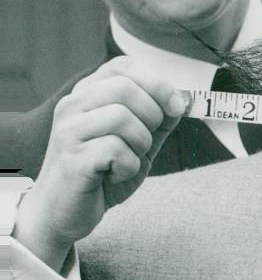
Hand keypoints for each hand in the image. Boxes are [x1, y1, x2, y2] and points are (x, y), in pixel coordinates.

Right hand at [13, 57, 188, 269]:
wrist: (63, 213)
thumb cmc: (100, 175)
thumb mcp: (136, 142)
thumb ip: (157, 120)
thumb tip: (182, 100)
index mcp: (87, 94)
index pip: (124, 66)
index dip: (157, 83)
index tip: (176, 106)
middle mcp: (72, 105)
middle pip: (125, 87)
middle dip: (151, 115)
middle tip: (145, 143)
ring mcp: (68, 131)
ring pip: (122, 118)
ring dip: (139, 145)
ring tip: (126, 161)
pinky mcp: (71, 159)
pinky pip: (115, 151)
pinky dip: (127, 167)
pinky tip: (112, 176)